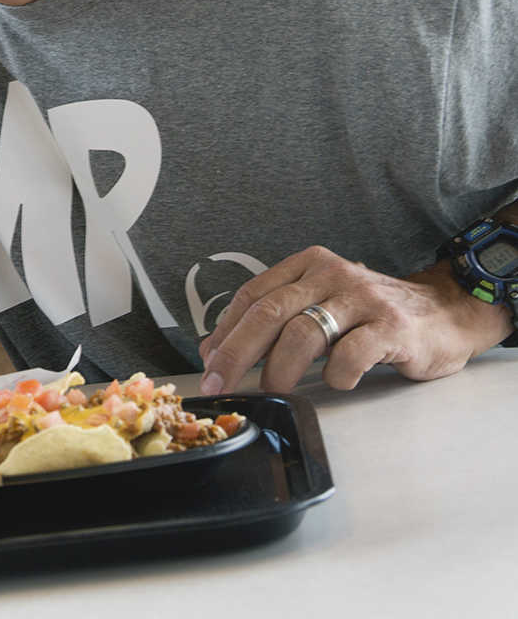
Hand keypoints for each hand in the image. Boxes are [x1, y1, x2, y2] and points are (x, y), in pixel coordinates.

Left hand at [197, 245, 496, 393]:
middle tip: (221, 383)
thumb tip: (218, 351)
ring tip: (275, 390)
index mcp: (308, 265)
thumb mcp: (322, 303)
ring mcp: (363, 299)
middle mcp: (332, 275)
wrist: (445, 313)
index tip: (209, 362)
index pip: (253, 295)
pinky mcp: (393, 327)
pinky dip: (336, 375)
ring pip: (303, 333)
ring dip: (280, 369)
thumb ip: (277, 320)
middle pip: (269, 313)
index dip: (226, 331)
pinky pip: (351, 354)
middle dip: (237, 352)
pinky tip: (338, 383)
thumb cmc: (371, 315)